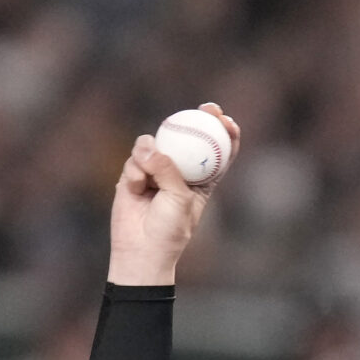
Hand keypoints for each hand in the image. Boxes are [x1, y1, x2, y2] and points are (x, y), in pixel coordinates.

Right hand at [108, 104, 238, 286]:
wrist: (140, 250)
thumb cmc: (168, 230)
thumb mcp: (179, 199)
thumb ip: (168, 169)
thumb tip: (149, 145)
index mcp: (203, 181)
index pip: (219, 152)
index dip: (224, 132)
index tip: (224, 119)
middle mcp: (181, 172)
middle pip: (190, 138)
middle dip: (197, 118)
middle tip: (204, 109)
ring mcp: (157, 171)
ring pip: (156, 145)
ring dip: (152, 154)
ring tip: (148, 178)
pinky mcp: (135, 173)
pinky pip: (134, 159)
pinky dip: (135, 171)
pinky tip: (136, 188)